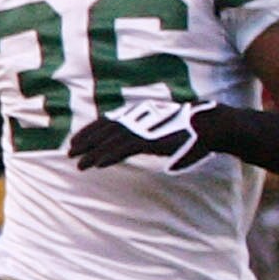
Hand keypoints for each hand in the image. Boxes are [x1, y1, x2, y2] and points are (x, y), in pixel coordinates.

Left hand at [69, 99, 218, 172]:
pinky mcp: (151, 139)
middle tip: (69, 153)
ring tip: (79, 164)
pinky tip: (98, 165)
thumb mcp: (162, 131)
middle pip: (104, 130)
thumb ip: (146, 137)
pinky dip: (109, 156)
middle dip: (86, 142)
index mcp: (139, 114)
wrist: (209, 126)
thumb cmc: (188, 131)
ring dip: (92, 153)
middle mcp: (138, 118)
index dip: (89, 131)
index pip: (107, 121)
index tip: (75, 141)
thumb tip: (138, 145)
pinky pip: (125, 149)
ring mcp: (144, 128)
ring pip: (111, 141)